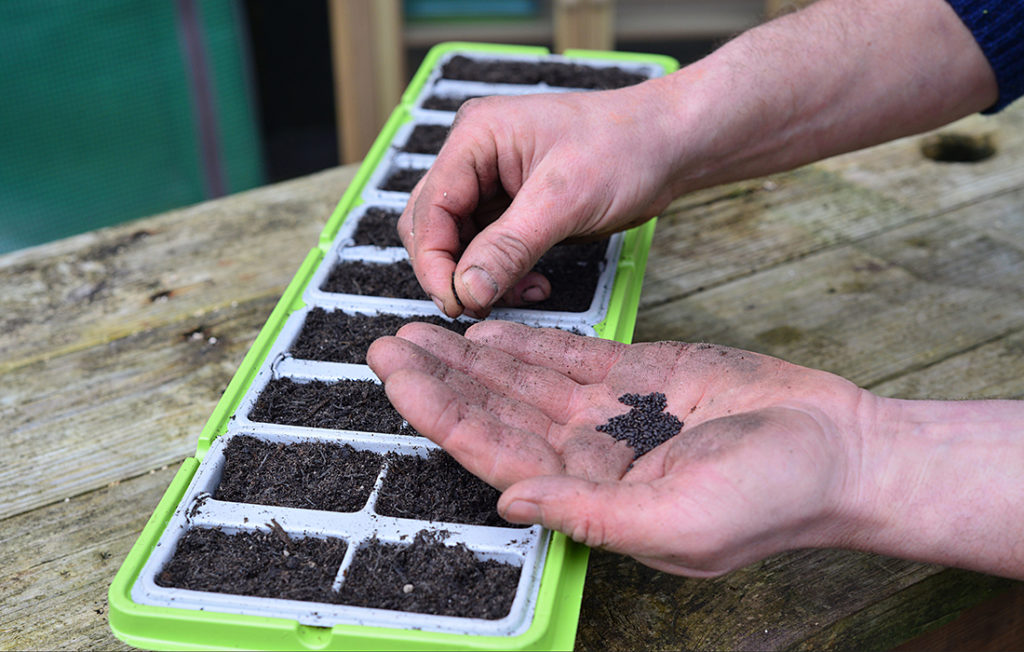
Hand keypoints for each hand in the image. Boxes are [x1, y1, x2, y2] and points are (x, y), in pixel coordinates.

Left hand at [367, 321, 875, 575]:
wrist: (836, 451)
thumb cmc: (771, 500)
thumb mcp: (680, 525)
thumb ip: (588, 516)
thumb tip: (508, 501)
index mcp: (587, 495)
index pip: (492, 450)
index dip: (437, 412)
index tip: (393, 375)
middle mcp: (587, 455)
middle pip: (494, 411)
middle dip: (437, 378)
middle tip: (385, 342)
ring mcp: (611, 415)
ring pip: (522, 380)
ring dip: (470, 355)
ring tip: (420, 327)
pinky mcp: (640, 376)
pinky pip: (570, 356)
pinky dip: (527, 342)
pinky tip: (488, 329)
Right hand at [399, 84, 681, 317]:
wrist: (670, 145)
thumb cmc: (626, 147)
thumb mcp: (564, 200)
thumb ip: (509, 247)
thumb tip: (466, 290)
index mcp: (476, 137)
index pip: (430, 207)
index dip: (434, 261)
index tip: (455, 301)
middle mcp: (475, 156)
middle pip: (433, 226)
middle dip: (454, 271)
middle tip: (479, 307)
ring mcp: (493, 182)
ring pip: (459, 243)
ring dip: (482, 277)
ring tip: (524, 293)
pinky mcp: (514, 206)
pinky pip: (489, 249)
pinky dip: (504, 274)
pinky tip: (534, 285)